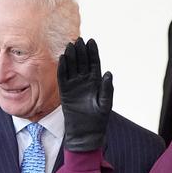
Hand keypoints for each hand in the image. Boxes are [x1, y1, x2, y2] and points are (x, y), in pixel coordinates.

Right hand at [58, 37, 112, 151]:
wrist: (85, 132)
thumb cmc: (98, 119)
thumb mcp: (105, 104)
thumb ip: (107, 88)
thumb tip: (109, 73)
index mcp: (96, 82)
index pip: (94, 63)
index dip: (93, 52)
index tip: (91, 41)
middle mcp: (85, 81)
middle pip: (82, 62)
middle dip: (81, 51)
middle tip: (79, 39)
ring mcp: (74, 86)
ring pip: (72, 67)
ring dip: (71, 56)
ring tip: (70, 45)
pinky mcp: (65, 91)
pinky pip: (63, 77)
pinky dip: (62, 68)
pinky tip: (62, 58)